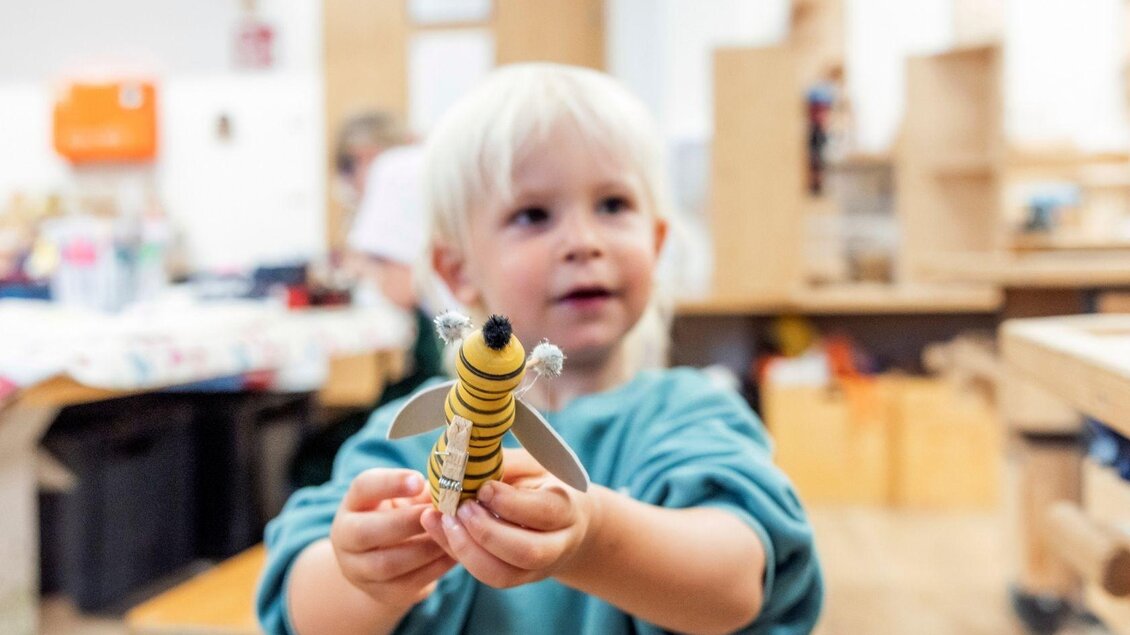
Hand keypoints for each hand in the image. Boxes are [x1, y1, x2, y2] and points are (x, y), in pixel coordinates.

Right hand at [331, 469, 455, 608]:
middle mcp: (346, 538)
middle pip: (366, 531)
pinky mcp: (381, 593)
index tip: (419, 480)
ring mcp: (359, 570)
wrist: (385, 562)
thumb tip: (450, 487)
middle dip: (407, 522)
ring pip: (387, 563)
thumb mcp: (406, 499)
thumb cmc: (401, 517)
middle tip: (439, 513)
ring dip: (425, 548)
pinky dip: (434, 568)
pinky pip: (407, 584)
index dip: (390, 483)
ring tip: (451, 534)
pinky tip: (453, 553)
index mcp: (354, 504)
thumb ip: (423, 492)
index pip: (362, 487)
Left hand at [420, 449, 595, 588]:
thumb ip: (505, 463)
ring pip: (502, 574)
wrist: (563, 523)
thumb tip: (464, 458)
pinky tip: (441, 528)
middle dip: (486, 532)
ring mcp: (536, 569)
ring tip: (445, 519)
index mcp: (567, 509)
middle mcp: (557, 545)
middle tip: (460, 508)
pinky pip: (486, 575)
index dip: (510, 503)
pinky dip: (458, 553)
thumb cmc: (542, 485)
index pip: (544, 512)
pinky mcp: (515, 579)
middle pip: (527, 552)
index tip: (483, 488)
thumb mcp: (531, 466)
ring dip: (467, 548)